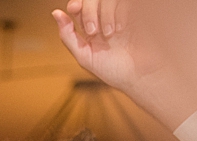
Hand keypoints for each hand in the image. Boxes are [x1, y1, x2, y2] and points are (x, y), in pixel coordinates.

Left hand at [51, 1, 196, 130]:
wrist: (141, 76)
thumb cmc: (114, 70)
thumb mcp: (84, 56)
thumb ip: (68, 35)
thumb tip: (56, 13)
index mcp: (91, 26)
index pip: (79, 5)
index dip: (76, 3)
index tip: (74, 8)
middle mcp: (105, 18)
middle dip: (89, 10)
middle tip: (93, 31)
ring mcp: (121, 14)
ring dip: (105, 13)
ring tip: (110, 34)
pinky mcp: (135, 14)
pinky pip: (124, 2)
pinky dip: (119, 12)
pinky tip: (121, 28)